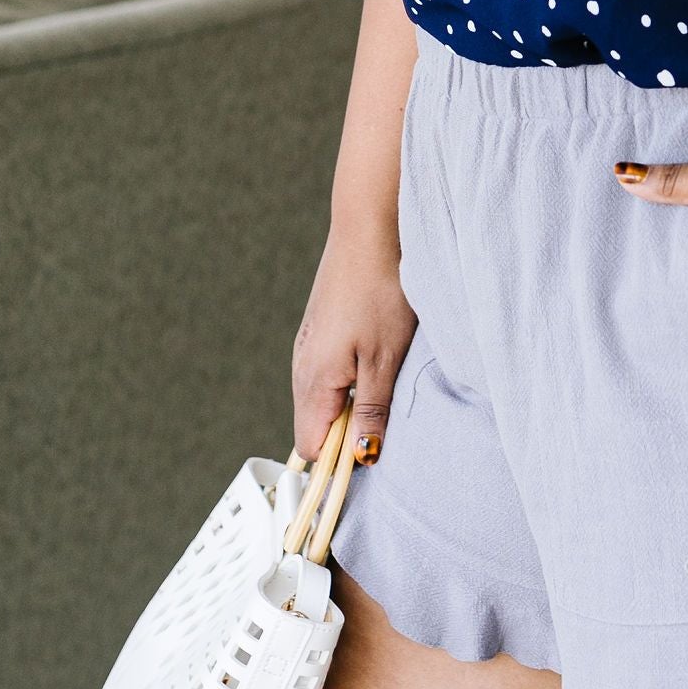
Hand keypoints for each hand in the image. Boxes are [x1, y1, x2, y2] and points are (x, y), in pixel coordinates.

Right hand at [293, 229, 416, 464]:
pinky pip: (327, 372)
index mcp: (313, 380)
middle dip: (347, 431)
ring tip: (384, 378)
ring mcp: (307, 346)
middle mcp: (301, 365)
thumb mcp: (384, 359)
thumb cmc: (380, 292)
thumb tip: (362, 457)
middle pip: (315, 424)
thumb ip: (371, 411)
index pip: (311, 446)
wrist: (368, 230)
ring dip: (352, 402)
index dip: (339, 458)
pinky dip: (350, 377)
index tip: (372, 451)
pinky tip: (375, 355)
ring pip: (323, 397)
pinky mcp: (318, 330)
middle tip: (386, 411)